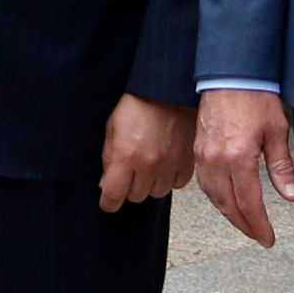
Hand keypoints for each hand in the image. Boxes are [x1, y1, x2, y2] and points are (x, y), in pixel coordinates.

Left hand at [100, 95, 194, 210]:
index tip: (108, 201)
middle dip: (129, 187)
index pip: (113, 196)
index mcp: (125, 156)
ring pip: (156, 193)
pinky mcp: (187, 162)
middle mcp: (148, 165)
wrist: (168, 90)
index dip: (108, 202)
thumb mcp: (112, 128)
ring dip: (150, 183)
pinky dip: (169, 178)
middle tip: (130, 170)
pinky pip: (176, 184)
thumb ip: (108, 158)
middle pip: (135, 196)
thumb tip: (106, 184)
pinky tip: (165, 164)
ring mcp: (170, 165)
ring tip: (148, 164)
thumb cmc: (138, 103)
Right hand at [193, 89, 293, 245]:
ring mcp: (204, 155)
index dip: (259, 225)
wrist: (230, 73)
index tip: (267, 238)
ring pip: (213, 197)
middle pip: (228, 205)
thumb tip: (291, 196)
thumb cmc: (254, 96)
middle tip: (258, 236)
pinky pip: (204, 182)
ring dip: (229, 214)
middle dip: (244, 225)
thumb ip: (282, 168)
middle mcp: (216, 160)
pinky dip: (216, 197)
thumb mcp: (277, 132)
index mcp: (238, 158)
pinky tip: (225, 200)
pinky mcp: (198, 149)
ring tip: (244, 223)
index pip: (248, 203)